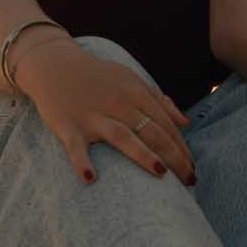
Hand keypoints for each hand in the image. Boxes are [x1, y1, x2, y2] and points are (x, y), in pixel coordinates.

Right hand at [11, 34, 194, 185]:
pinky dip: (82, 162)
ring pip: (122, 136)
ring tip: (161, 173)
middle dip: (174, 157)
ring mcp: (92, 116)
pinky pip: (75, 147)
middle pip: (152, 132)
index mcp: (135, 93)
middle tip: (190, 181)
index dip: (182, 146)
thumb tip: (186, 123)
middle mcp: (117, 104)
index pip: (165, 123)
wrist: (54, 65)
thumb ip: (158, 100)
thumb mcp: (131, 80)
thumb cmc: (98, 77)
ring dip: (143, 155)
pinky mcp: (68, 126)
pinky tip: (90, 178)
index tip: (193, 168)